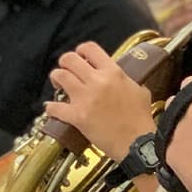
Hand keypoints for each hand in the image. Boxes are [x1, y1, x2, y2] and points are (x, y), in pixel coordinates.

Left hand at [45, 42, 155, 160]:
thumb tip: (119, 77)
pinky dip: (51, 108)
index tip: (80, 56)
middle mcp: (97, 81)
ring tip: (59, 86)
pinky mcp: (77, 116)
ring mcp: (85, 98)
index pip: (90, 48)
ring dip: (56, 80)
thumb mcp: (139, 91)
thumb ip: (125, 80)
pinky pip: (54, 107)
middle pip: (69, 59)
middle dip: (65, 63)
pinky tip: (53, 108)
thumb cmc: (140, 119)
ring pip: (59, 76)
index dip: (81, 50)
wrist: (137, 143)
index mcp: (113, 72)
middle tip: (67, 71)